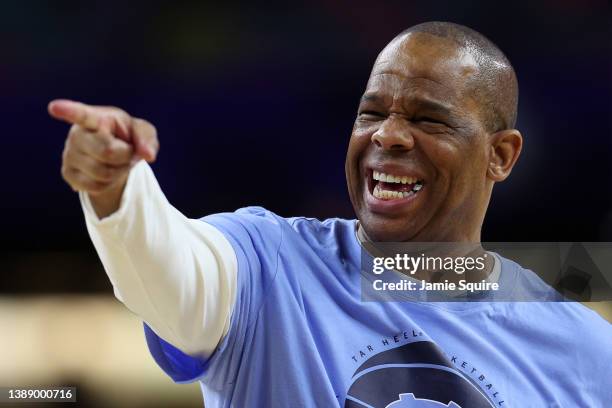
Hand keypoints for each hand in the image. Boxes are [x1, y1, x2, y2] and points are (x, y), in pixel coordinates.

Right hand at [48, 99, 158, 217]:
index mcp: (96, 117)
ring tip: (117, 161)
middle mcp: (77, 133)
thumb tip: (148, 155)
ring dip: (119, 171)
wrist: (114, 155)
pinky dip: (109, 184)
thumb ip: (147, 138)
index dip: (68, 111)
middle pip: (107, 151)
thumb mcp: (142, 132)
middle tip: (125, 150)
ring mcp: (69, 153)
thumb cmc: (128, 137)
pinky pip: (95, 186)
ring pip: (103, 173)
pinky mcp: (67, 172)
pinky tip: (107, 172)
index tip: (54, 107)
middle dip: (125, 155)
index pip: (82, 114)